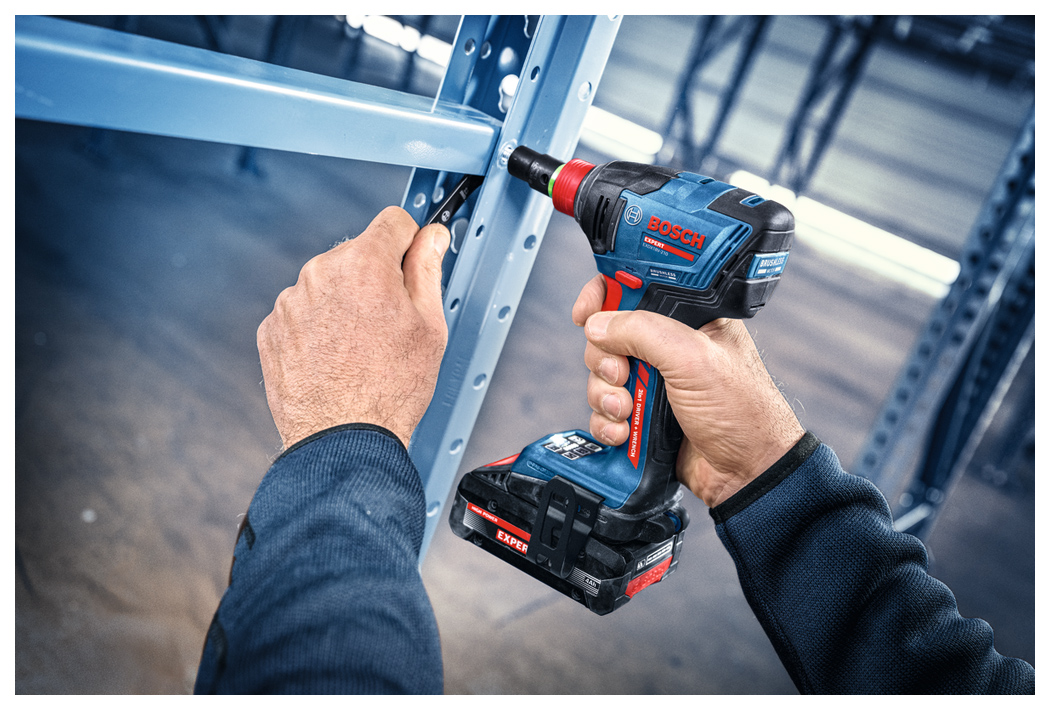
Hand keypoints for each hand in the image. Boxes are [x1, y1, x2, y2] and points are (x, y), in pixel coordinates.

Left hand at [257, 206, 450, 448]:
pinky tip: (335, 360)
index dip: (409, 242)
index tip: (412, 263)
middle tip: (390, 325)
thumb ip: (428, 269)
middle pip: (357, 255)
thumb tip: (431, 237)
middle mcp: (320, 272)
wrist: (342, 440)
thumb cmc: (390, 388)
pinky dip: (318, 328)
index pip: (392, 221)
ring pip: (328, 284)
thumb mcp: (429, 325)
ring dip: (344, 303)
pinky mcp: (271, 329)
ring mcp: (290, 301)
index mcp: (364, 263)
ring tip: (360, 349)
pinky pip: (302, 313)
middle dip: (375, 278)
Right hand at [572, 275, 804, 506]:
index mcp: (688, 319)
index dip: (605, 295)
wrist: (745, 474)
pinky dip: (607, 422)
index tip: (585, 312)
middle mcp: (668, 347)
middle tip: (624, 376)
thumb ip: (643, 332)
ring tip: (629, 412)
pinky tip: (626, 433)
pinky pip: (604, 411)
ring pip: (602, 376)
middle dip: (606, 360)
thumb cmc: (742, 413)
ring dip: (606, 396)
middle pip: (608, 337)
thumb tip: (598, 325)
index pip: (636, 290)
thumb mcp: (693, 358)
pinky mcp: (643, 414)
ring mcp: (654, 382)